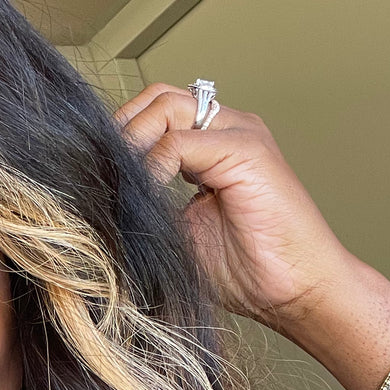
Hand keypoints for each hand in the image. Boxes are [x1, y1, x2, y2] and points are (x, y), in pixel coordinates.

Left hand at [113, 82, 357, 333]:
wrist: (295, 292)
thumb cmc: (245, 270)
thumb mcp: (176, 233)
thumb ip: (146, 205)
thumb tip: (97, 200)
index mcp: (211, 145)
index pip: (153, 112)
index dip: (120, 138)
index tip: (94, 176)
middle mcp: (226, 129)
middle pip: (157, 97)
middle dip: (121, 130)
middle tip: (102, 175)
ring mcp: (239, 134)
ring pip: (165, 106)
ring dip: (133, 142)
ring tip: (122, 184)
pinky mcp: (247, 150)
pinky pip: (180, 140)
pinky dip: (153, 166)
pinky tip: (147, 195)